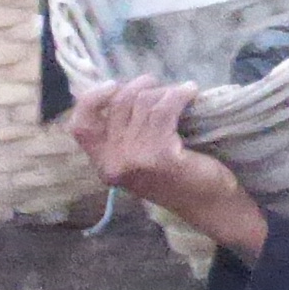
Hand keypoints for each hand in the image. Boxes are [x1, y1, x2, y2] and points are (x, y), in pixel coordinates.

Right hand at [67, 75, 268, 262]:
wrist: (208, 204)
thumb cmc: (176, 178)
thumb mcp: (139, 158)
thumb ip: (123, 132)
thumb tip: (119, 89)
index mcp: (104, 164)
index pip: (80, 126)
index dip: (91, 99)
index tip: (113, 85)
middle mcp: (114, 163)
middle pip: (118, 104)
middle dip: (140, 87)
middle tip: (158, 86)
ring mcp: (136, 159)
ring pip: (143, 103)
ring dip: (164, 91)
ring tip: (179, 92)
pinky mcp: (161, 155)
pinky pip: (165, 109)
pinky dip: (179, 94)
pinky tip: (190, 92)